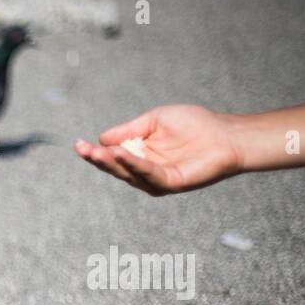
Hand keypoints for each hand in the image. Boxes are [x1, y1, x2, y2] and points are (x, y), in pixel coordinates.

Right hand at [74, 105, 244, 195]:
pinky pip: (147, 174)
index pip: (111, 155)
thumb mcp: (154, 120)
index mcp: (138, 155)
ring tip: (96, 152)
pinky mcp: (168, 184)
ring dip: (111, 162)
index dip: (95, 151)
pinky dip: (133, 164)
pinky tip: (122, 154)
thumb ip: (129, 129)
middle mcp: (143, 171)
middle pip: (114, 167)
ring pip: (127, 173)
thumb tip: (102, 138)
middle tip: (80, 148)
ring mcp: (155, 180)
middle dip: (97, 158)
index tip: (79, 144)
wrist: (225, 136)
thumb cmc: (194, 125)